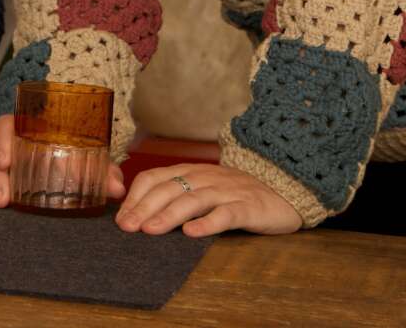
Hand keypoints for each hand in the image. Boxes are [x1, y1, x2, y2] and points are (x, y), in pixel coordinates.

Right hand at [0, 115, 126, 206]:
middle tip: (4, 198)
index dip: (3, 140)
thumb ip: (103, 174)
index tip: (7, 163)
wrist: (55, 176)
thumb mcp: (87, 166)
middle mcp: (5, 140)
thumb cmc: (69, 163)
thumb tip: (117, 188)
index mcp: (27, 130)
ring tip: (0, 204)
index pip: (7, 124)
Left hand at [115, 163, 302, 237]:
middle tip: (126, 227)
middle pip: (169, 189)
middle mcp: (206, 178)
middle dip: (144, 207)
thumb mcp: (204, 188)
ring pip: (193, 199)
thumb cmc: (236, 194)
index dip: (135, 196)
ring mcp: (227, 191)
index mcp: (191, 172)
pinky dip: (208, 223)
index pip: (155, 178)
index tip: (120, 217)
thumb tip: (139, 213)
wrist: (284, 190)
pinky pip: (226, 214)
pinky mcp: (248, 207)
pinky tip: (193, 233)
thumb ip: (176, 194)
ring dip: (169, 214)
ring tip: (150, 229)